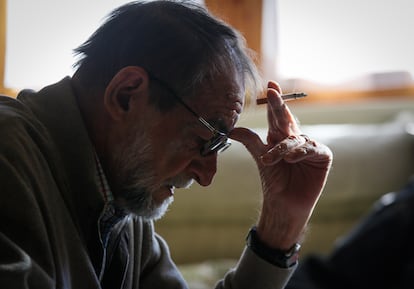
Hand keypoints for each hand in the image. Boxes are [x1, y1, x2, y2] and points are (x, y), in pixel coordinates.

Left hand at [230, 81, 332, 249]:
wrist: (284, 203)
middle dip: (279, 105)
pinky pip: (311, 148)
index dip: (275, 101)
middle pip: (286, 118)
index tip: (270, 85)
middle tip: (272, 93)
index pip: (277, 115)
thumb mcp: (261, 157)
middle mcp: (295, 138)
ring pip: (294, 138)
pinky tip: (291, 159)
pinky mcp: (322, 156)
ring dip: (281, 148)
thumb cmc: (274, 181)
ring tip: (270, 160)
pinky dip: (299, 153)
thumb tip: (230, 129)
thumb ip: (250, 140)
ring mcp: (309, 146)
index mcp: (281, 136)